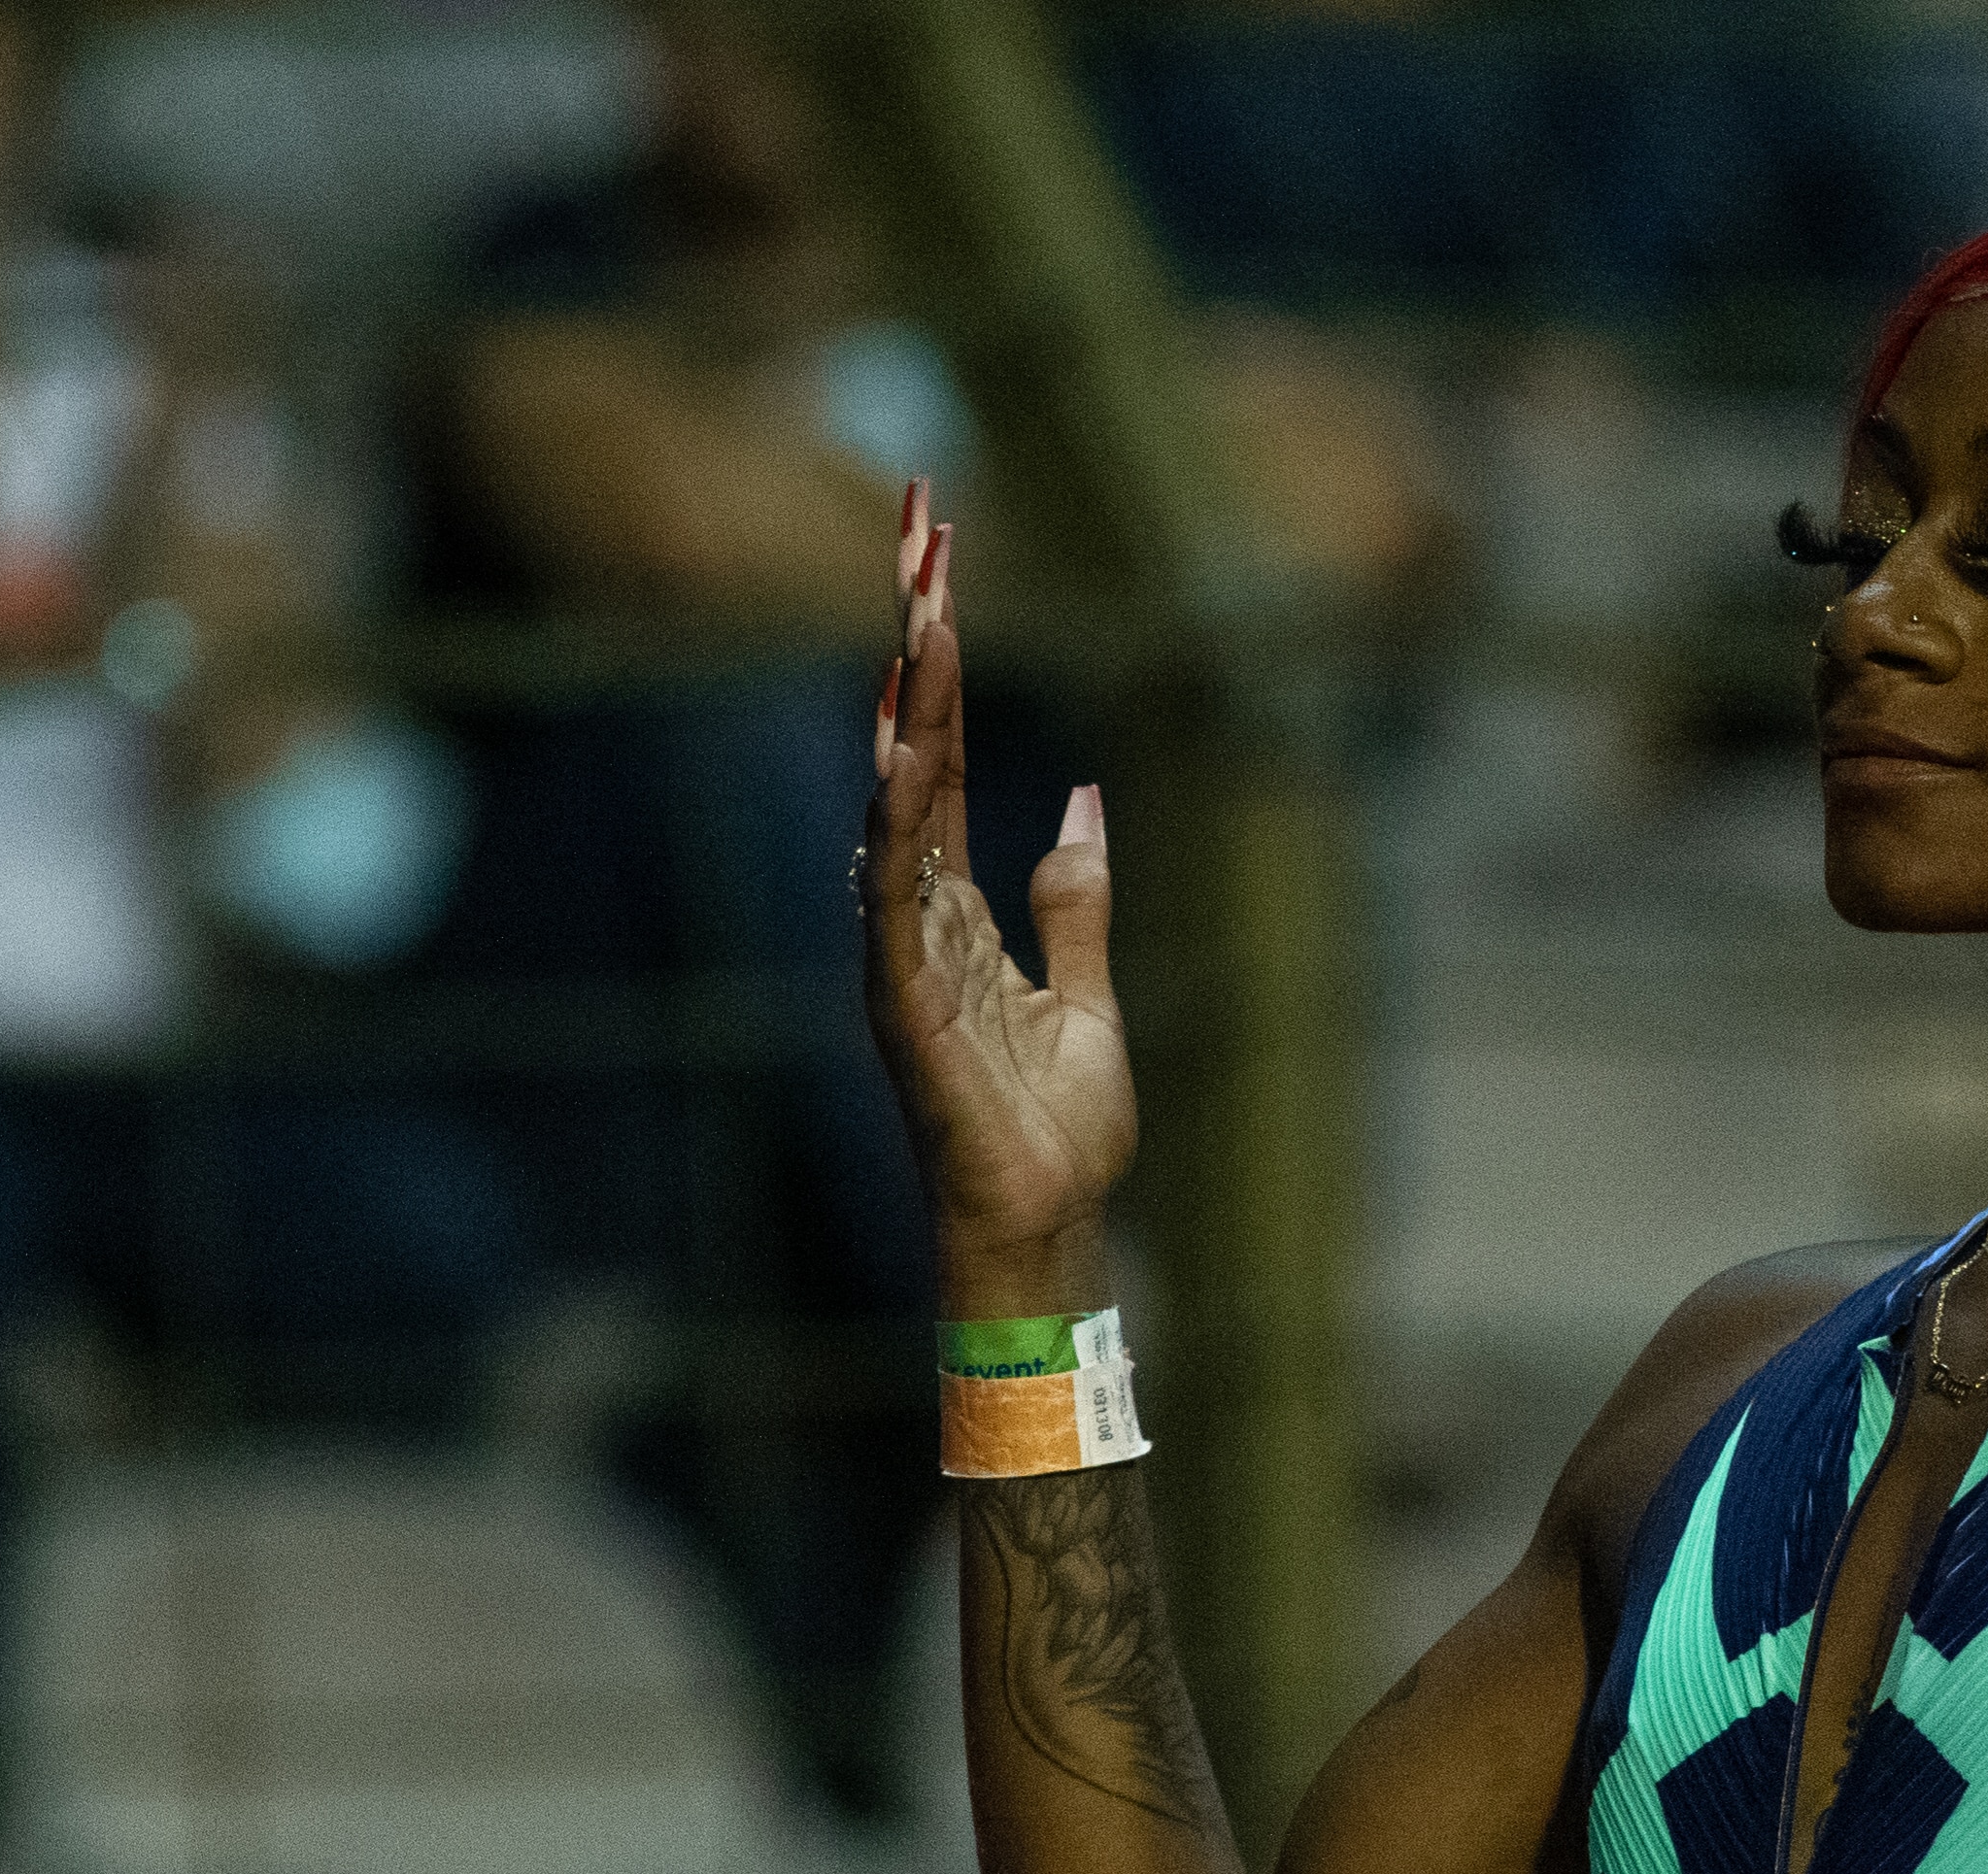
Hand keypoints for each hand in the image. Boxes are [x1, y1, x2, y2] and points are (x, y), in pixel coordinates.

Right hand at [859, 481, 1136, 1312]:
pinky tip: (906, 753)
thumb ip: (1077, 900)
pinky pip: (897, 899)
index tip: (941, 567)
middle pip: (916, 753)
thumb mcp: (1089, 996)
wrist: (1049, 1224)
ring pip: (902, 806)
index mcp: (956, 909)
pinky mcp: (907, 1004)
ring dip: (915, 707)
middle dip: (919, 646)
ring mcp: (905, 956)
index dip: (941, 668)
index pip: (944, 761)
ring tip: (924, 609)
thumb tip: (1082, 803)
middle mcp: (918, 916)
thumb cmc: (1056, 1132)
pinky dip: (898, 826)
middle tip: (921, 535)